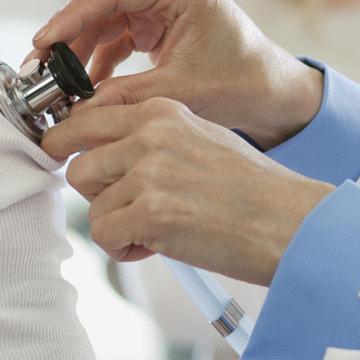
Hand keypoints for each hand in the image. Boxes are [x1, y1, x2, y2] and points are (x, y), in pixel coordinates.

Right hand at [30, 0, 323, 146]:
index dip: (70, 17)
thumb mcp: (181, 92)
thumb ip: (125, 96)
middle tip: (40, 71)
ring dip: (79, 51)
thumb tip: (76, 112)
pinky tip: (83, 87)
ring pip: (102, 17)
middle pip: (100, 0)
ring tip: (57, 85)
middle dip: (68, 36)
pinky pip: (115, 31)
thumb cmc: (243, 83)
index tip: (43, 44)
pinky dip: (98, 58)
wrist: (271, 90)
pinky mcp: (157, 17)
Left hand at [44, 98, 331, 282]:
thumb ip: (152, 139)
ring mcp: (149, 171)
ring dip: (115, 224)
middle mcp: (151, 133)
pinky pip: (104, 235)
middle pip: (79, 165)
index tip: (71, 164)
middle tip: (134, 210)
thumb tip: (103, 154)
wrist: (288, 222)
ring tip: (156, 229)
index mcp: (162, 110)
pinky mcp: (150, 211)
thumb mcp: (200, 139)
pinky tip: (159, 245)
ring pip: (90, 204)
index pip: (86, 118)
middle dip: (100, 194)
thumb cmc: (251, 190)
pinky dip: (126, 249)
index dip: (70, 147)